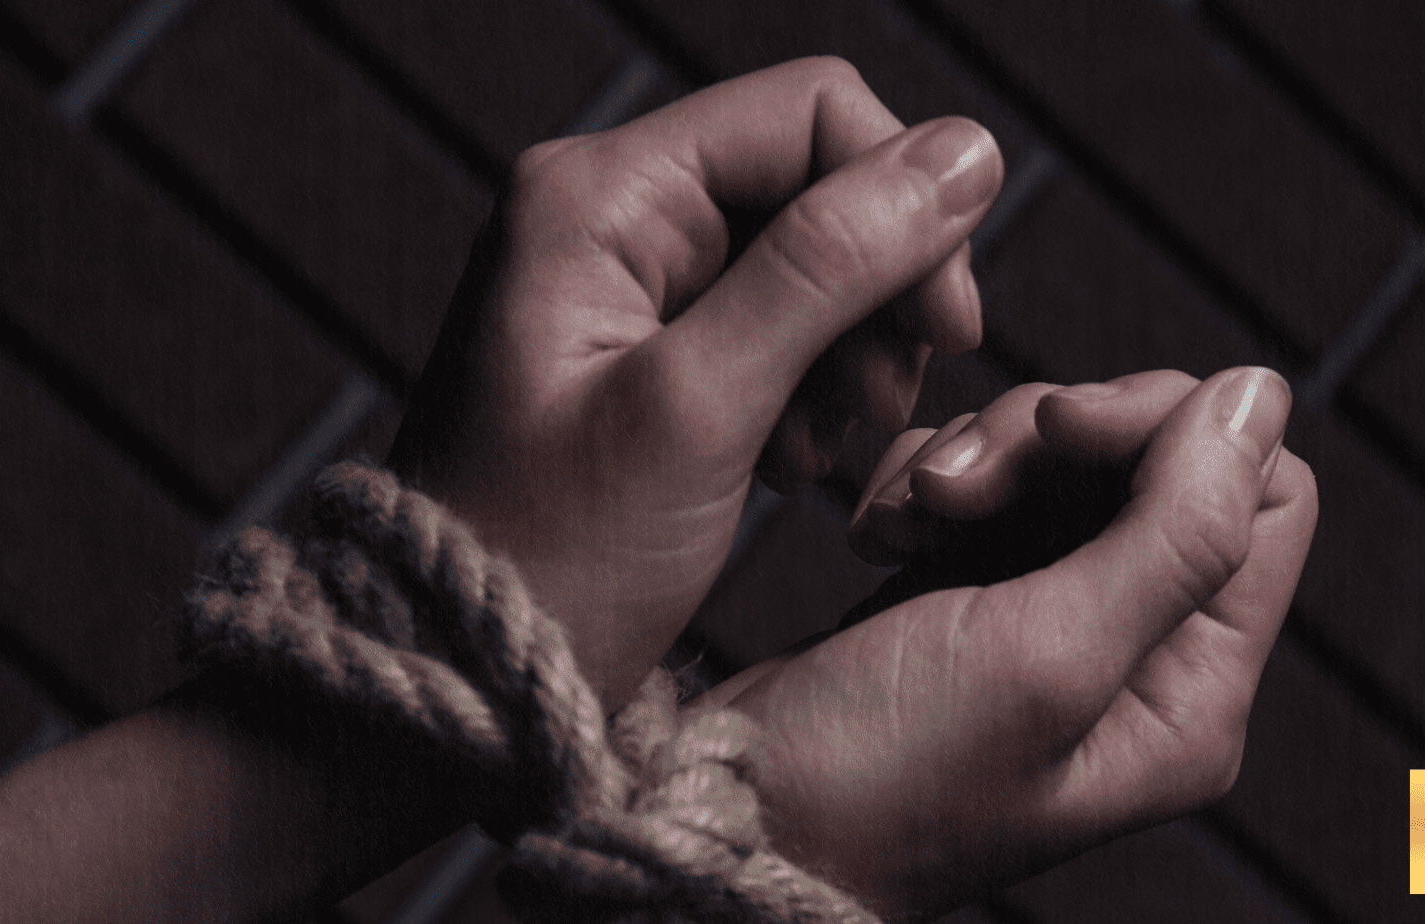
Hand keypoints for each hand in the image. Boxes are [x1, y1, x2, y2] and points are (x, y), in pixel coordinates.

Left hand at [389, 58, 1003, 706]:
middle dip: (875, 291)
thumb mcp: (699, 406)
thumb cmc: (549, 557)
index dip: (904, 203)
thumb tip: (962, 153)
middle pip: (813, 185)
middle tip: (878, 404)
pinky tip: (787, 463)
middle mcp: (609, 215)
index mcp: (600, 195)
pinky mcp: (644, 354)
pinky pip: (770, 329)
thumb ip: (828, 266)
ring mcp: (624, 286)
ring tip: (817, 449)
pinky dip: (805, 390)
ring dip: (846, 351)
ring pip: (805, 263)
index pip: (812, 112)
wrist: (462, 681)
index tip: (945, 328)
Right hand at [698, 368, 1317, 917]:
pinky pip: (987, 483)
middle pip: (1153, 460)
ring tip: (899, 523)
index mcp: (1192, 690)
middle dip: (1046, 443)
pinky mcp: (973, 594)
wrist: (731, 809)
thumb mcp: (1046, 655)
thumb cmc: (882, 774)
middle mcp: (1140, 651)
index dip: (1172, 429)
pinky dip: (925, 481)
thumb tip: (1262, 393)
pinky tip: (876, 535)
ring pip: (1061, 459)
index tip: (1059, 429)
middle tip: (951, 490)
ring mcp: (1052, 616)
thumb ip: (1177, 529)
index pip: (1262, 495)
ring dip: (974, 460)